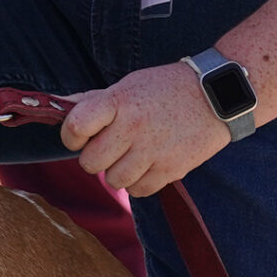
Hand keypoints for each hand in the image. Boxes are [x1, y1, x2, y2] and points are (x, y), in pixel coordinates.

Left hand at [57, 62, 232, 197]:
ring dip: (117, 172)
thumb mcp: (128, 85)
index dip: (70, 136)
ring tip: (130, 156)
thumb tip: (59, 105)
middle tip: (109, 148)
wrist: (217, 96)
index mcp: (119, 102)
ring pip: (114, 181)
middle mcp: (133, 127)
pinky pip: (139, 191)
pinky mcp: (172, 169)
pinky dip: (139, 183)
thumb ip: (94, 100)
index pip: (75, 127)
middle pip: (91, 162)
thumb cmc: (166, 89)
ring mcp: (153, 151)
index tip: (79, 136)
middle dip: (94, 158)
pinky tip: (147, 166)